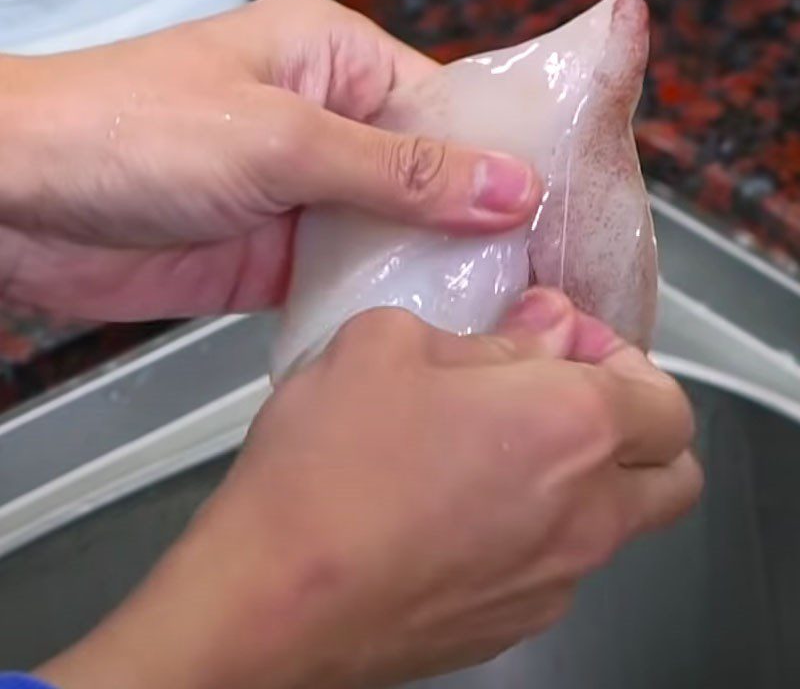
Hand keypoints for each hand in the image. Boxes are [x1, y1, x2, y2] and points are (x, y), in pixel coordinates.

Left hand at [0, 0, 537, 320]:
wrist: (20, 201)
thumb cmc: (131, 128)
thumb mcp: (281, 139)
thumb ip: (398, 172)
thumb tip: (506, 187)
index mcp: (337, 64)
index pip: (448, 108)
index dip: (503, 158)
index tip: (554, 211)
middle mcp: (329, 126)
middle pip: (430, 176)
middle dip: (477, 222)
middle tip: (540, 275)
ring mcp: (307, 195)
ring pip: (395, 232)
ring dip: (433, 267)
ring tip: (500, 310)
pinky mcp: (280, 254)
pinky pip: (350, 276)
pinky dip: (382, 300)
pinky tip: (425, 328)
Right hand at [37, 289, 700, 688]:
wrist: (271, 597)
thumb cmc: (326, 465)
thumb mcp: (389, 345)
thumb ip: (486, 332)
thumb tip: (539, 328)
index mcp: (570, 426)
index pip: (663, 395)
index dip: (619, 357)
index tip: (560, 344)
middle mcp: (585, 512)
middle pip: (672, 471)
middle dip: (636, 425)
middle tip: (560, 396)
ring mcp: (554, 580)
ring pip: (616, 521)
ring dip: (583, 476)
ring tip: (493, 448)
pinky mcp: (511, 623)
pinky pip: (556, 565)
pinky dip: (536, 526)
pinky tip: (457, 505)